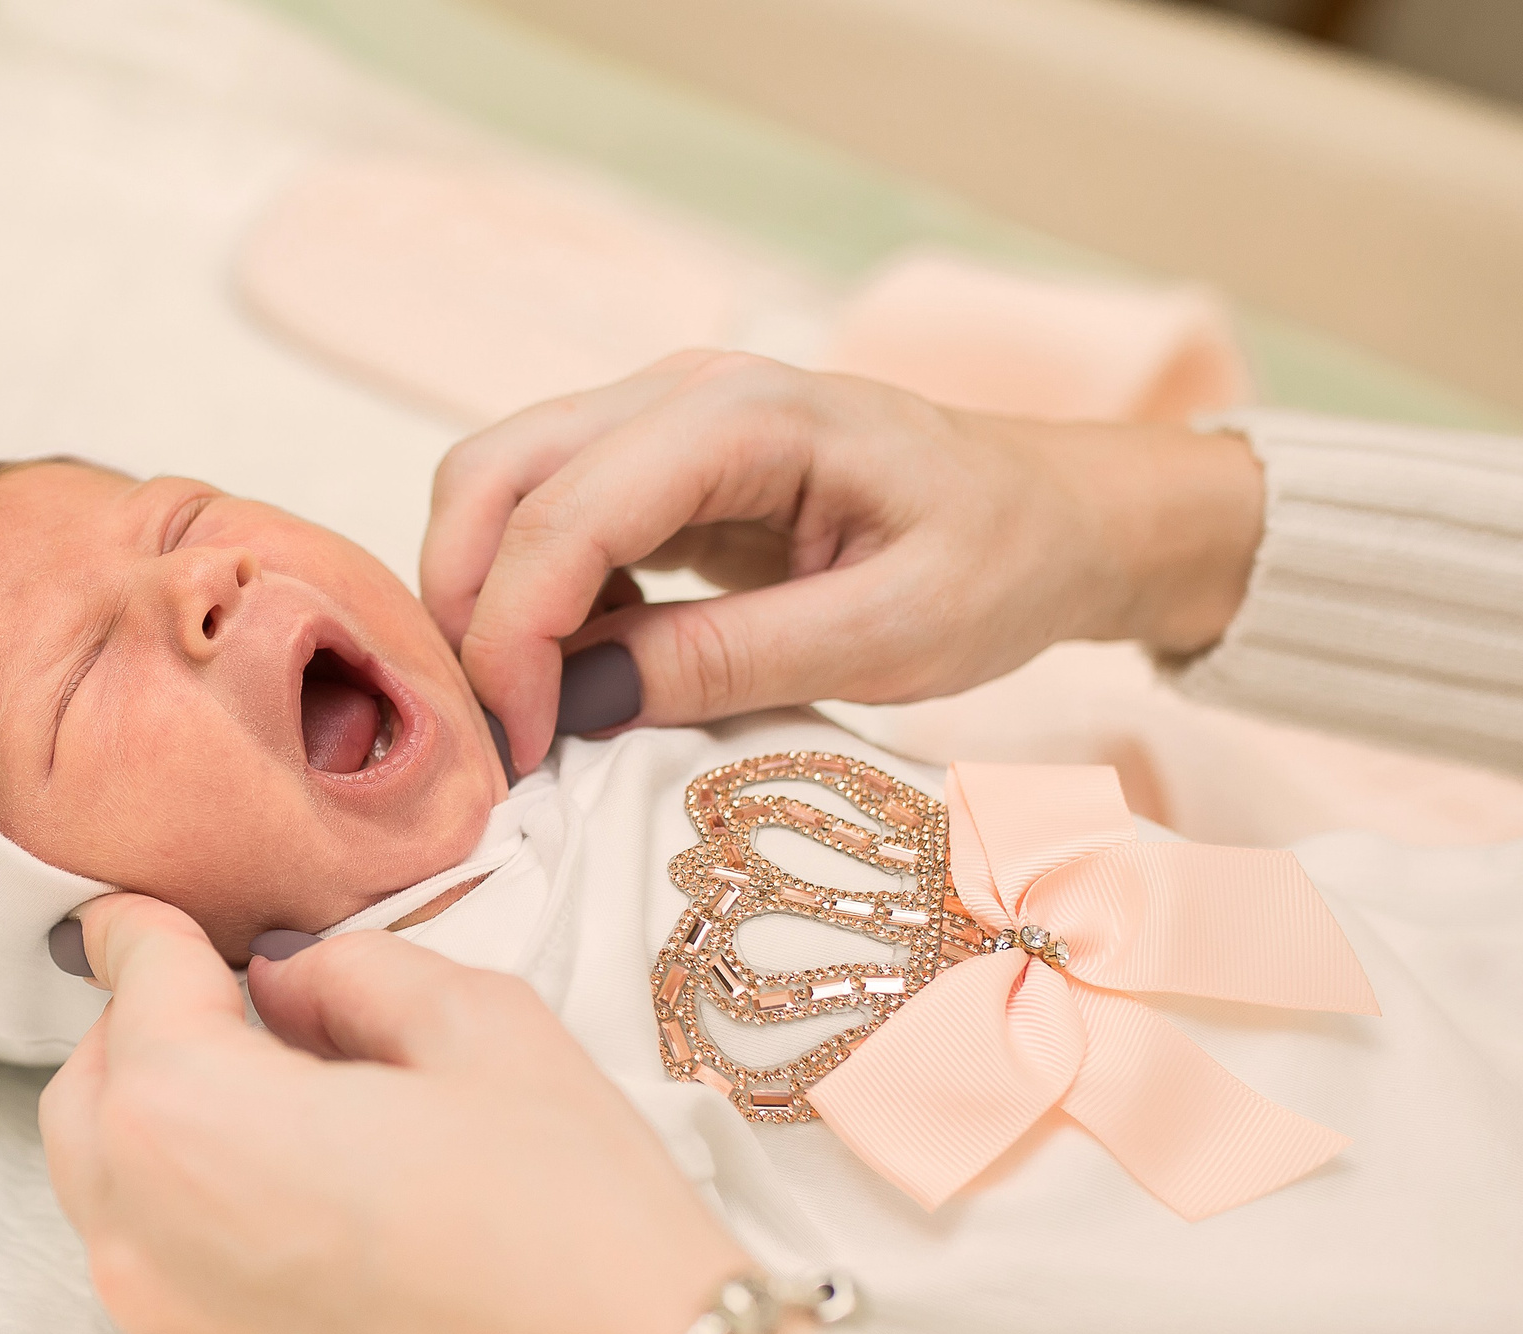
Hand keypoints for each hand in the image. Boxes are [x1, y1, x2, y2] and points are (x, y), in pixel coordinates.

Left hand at [38, 894, 758, 1333]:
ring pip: (134, 1237)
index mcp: (189, 1124)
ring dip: (187, 1182)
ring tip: (312, 1170)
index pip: (132, 989)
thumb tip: (292, 986)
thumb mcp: (487, 1027)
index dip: (146, 936)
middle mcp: (145, 1259)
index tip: (148, 922)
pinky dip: (232, 1298)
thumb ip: (357, 976)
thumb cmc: (579, 1228)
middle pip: (91, 1114)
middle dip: (144, 1053)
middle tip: (233, 1030)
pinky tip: (342, 1288)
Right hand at [422, 352, 1264, 767]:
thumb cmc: (999, 562)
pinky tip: (577, 681)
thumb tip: (576, 703)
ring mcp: (658, 423)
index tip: (524, 750)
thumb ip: (730, 663)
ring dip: (485, 603)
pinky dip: (530, 603)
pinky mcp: (653, 472)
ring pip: (499, 491)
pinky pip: (544, 521)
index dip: (514, 637)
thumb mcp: (890, 636)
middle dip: (464, 609)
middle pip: (492, 475)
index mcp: (748, 417)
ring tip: (528, 718)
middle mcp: (680, 394)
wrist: (1058, 515)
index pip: (563, 513)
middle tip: (497, 739)